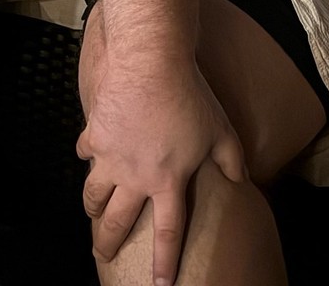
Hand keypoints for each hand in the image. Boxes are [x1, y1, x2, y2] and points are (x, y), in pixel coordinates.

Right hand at [76, 59, 245, 285]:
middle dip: (107, 243)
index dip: (164, 262)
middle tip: (102, 254)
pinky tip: (89, 153)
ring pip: (93, 195)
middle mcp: (135, 177)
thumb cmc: (189, 96)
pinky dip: (87, 156)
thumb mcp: (221, 129)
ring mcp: (110, 157)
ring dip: (92, 207)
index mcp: (168, 181)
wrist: (150, 64)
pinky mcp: (94, 134)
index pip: (168, 233)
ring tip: (93, 212)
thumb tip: (242, 180)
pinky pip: (85, 152)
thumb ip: (232, 159)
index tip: (161, 285)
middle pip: (116, 222)